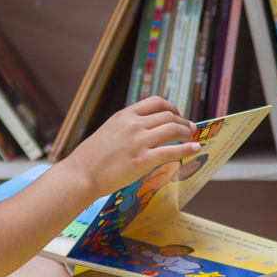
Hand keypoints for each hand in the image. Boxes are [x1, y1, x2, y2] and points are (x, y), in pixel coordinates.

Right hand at [61, 96, 199, 200]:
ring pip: (173, 130)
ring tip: (191, 138)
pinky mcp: (142, 160)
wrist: (81, 174)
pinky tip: (195, 149)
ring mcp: (138, 142)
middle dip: (183, 122)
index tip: (178, 116)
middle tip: (190, 129)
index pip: (156, 102)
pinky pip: (171, 151)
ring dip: (186, 133)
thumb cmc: (93, 156)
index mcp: (124, 115)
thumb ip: (128, 125)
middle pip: (168, 116)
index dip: (173, 108)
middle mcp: (133, 124)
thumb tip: (148, 127)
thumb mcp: (109, 130)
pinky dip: (187, 149)